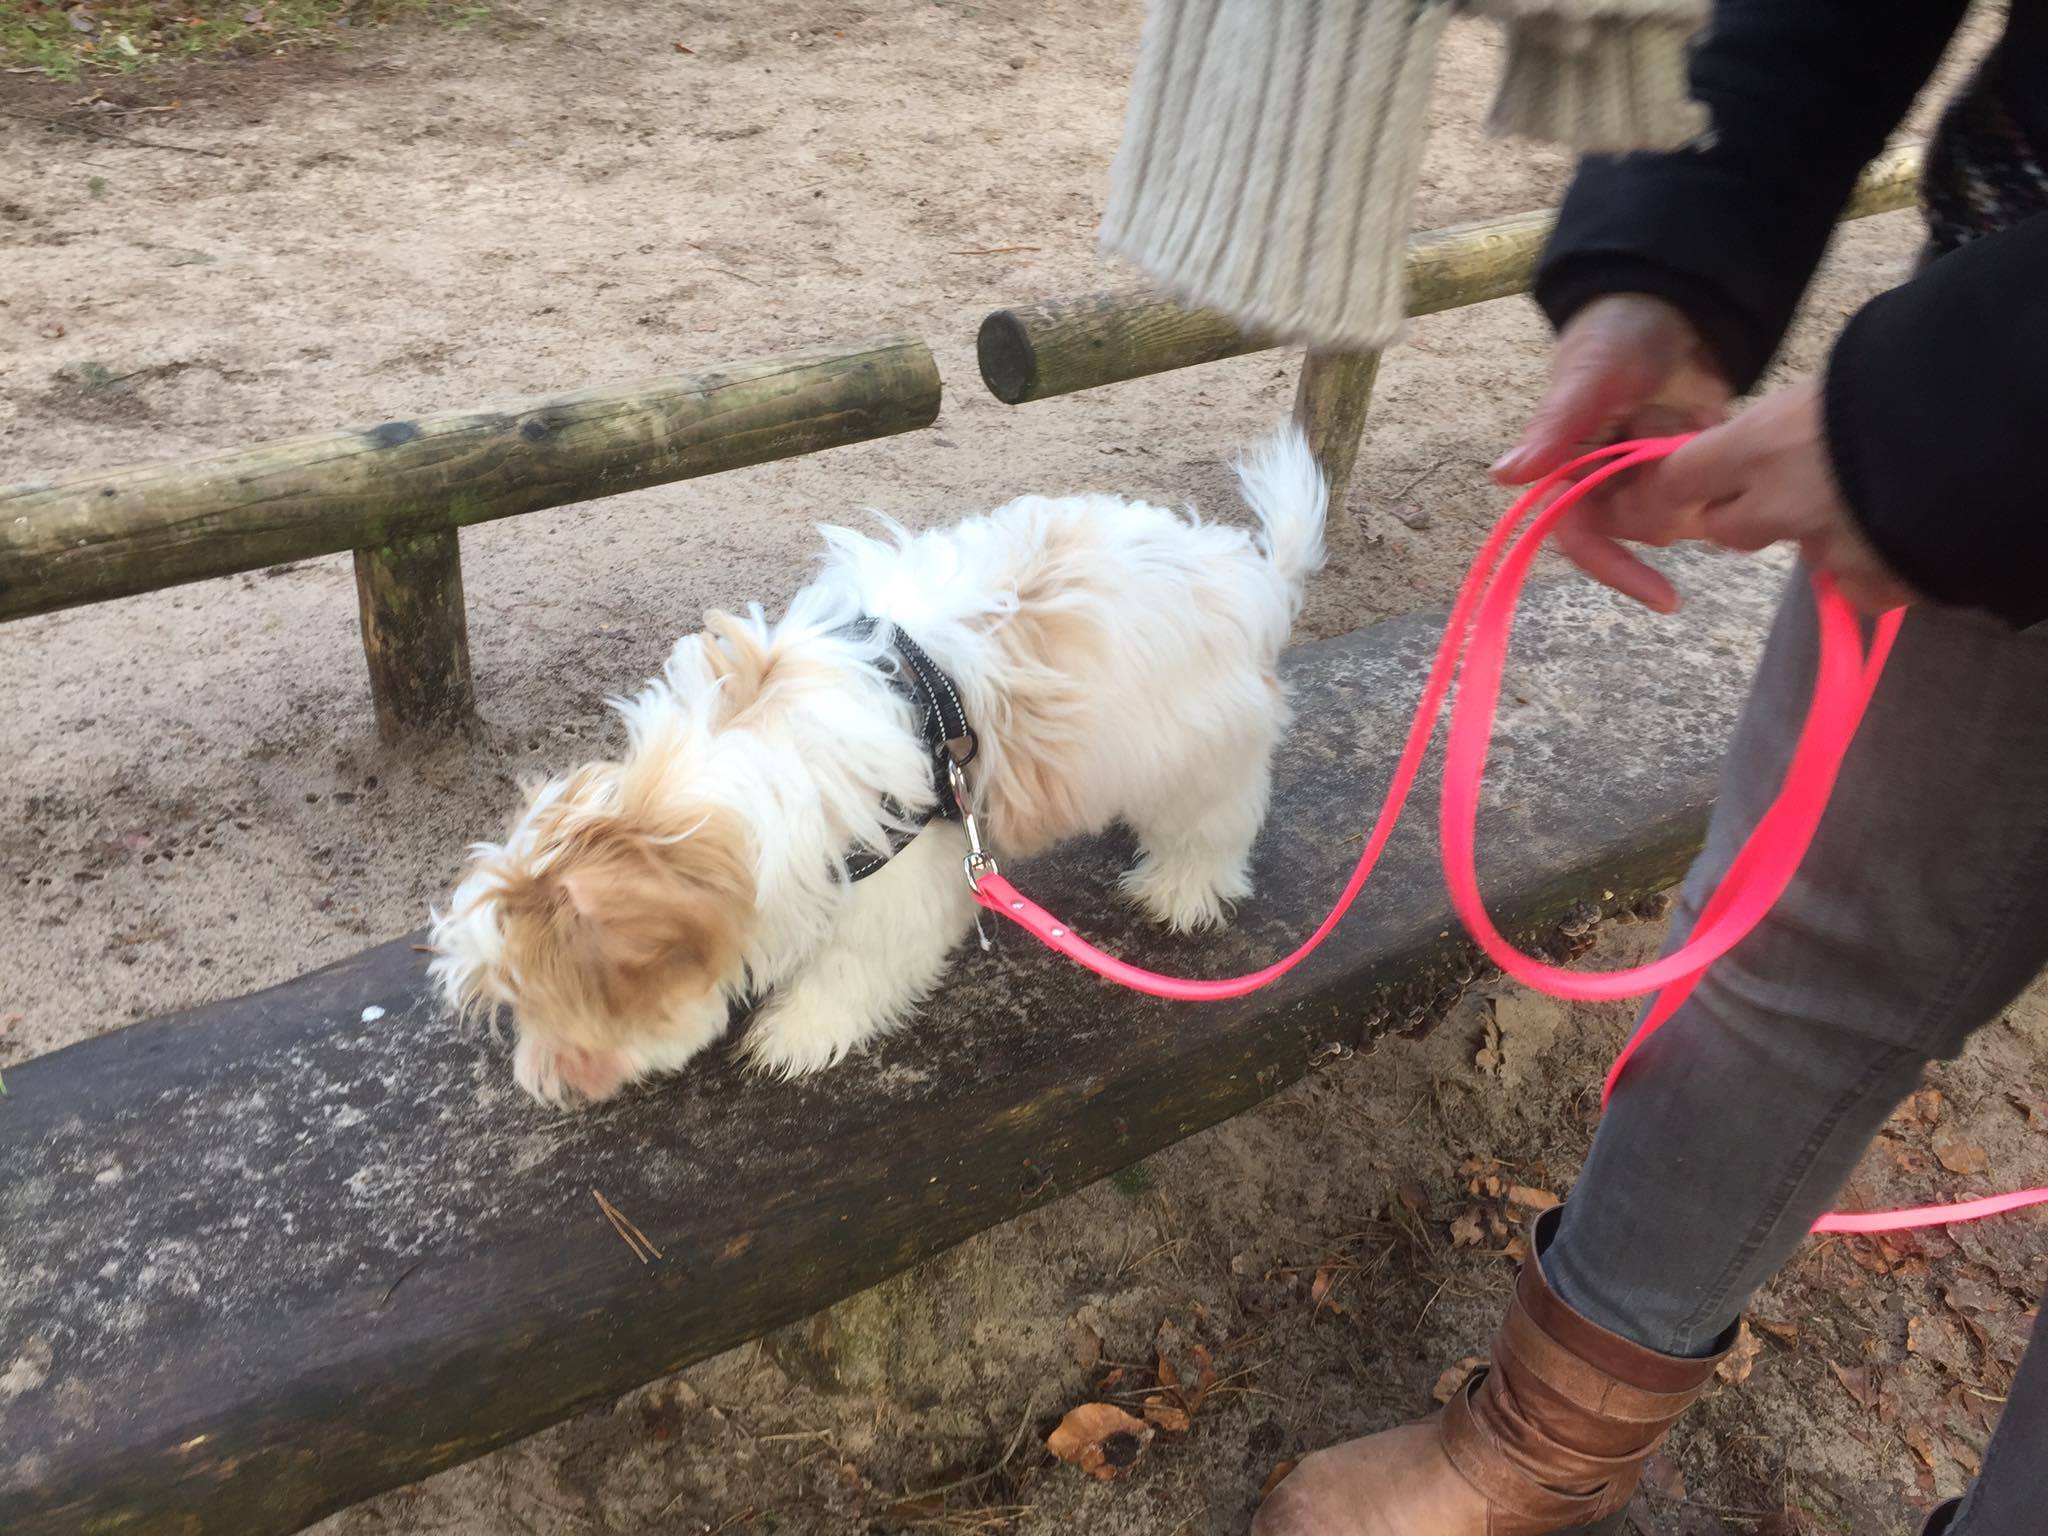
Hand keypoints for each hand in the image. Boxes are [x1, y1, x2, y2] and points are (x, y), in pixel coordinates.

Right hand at [1493, 294, 1732, 612]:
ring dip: (1691, 466)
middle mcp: (1605, 481)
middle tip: (1675, 434)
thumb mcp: (1587, 378)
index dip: (1619, 570)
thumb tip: (1503, 477)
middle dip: (1669, 496)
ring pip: (1681, 507)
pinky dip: (1716, 450)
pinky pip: (1712, 480)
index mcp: (1568, 471)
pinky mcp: (1686, 458)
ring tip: (1686, 410)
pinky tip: (1706, 409)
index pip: (1584, 537)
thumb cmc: (1613, 335)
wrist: (1670, 301)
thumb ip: (1553, 429)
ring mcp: (1648, 471)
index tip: (1666, 598)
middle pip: (1642, 526)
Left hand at [1631, 380, 1916, 613]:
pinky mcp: (1877, 583)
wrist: (2000, 419)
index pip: (1682, 477)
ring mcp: (1829, 549)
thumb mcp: (1838, 381)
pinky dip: (1874, 566)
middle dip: (1748, 513)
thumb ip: (1788, 421)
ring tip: (1879, 496)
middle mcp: (1781, 504)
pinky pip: (1858, 585)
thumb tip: (1767, 439)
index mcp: (1762, 443)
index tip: (1684, 488)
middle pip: (1728, 529)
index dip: (1681, 485)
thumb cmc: (1916, 377)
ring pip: (1804, 551)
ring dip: (1825, 533)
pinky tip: (1907, 533)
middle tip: (1791, 488)